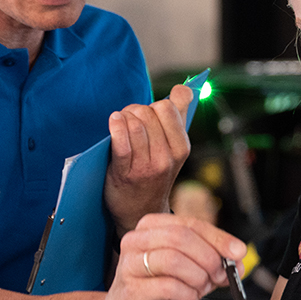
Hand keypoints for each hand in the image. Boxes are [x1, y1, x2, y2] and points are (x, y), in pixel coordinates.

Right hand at [90, 213, 245, 299]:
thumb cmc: (155, 294)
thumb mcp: (189, 276)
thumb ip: (211, 266)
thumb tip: (238, 262)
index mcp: (151, 227)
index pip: (190, 223)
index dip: (217, 237)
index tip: (238, 252)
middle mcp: (136, 239)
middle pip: (181, 237)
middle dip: (208, 257)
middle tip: (221, 275)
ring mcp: (129, 263)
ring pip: (173, 259)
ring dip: (197, 277)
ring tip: (200, 288)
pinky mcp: (130, 289)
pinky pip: (167, 286)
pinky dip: (186, 294)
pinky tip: (187, 299)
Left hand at [104, 84, 192, 235]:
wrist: (138, 212)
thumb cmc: (154, 173)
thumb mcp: (173, 148)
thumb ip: (180, 116)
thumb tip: (186, 88)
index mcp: (182, 148)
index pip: (167, 107)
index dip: (152, 106)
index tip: (147, 116)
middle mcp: (168, 157)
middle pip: (148, 112)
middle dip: (134, 110)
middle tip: (128, 121)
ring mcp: (147, 166)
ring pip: (135, 123)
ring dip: (123, 118)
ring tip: (119, 125)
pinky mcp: (126, 173)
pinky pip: (122, 141)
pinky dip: (116, 126)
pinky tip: (114, 121)